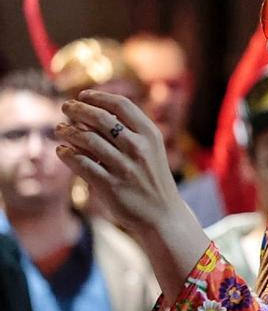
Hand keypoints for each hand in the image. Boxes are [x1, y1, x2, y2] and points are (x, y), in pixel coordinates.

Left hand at [54, 90, 188, 232]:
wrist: (164, 215)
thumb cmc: (152, 178)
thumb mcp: (152, 150)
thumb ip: (131, 131)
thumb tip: (93, 110)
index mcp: (151, 135)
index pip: (121, 105)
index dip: (98, 97)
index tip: (83, 96)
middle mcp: (139, 149)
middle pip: (101, 118)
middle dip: (78, 109)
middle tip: (65, 108)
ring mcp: (125, 167)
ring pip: (86, 139)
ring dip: (67, 131)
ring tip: (60, 129)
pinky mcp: (111, 186)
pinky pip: (80, 163)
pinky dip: (66, 154)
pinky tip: (62, 151)